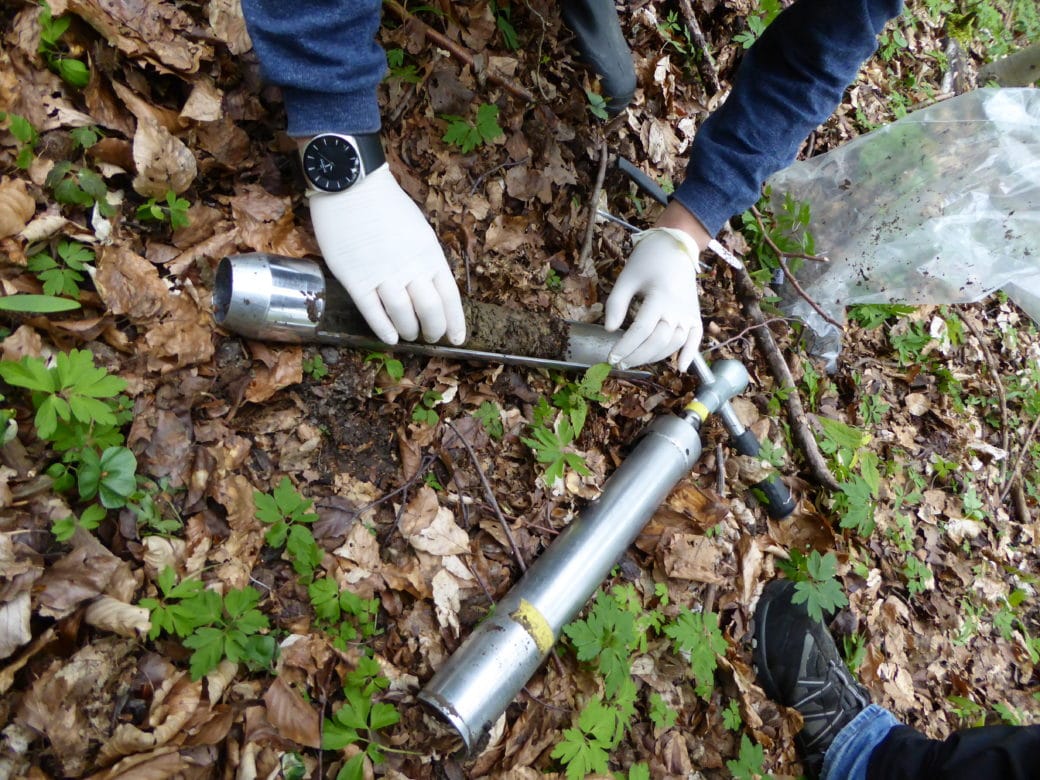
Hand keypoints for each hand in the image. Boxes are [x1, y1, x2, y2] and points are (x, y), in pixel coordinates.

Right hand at [307, 164, 465, 345]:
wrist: (351, 185)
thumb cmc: (385, 205)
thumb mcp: (419, 229)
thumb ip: (426, 258)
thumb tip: (431, 285)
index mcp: (430, 253)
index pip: (449, 296)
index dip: (454, 322)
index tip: (456, 338)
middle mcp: (410, 267)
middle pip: (429, 310)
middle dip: (433, 329)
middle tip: (430, 336)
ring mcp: (382, 274)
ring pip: (403, 315)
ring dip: (409, 331)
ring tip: (409, 335)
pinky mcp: (355, 278)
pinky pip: (373, 312)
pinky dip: (383, 329)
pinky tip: (389, 338)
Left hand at [604, 227, 701, 369]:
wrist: (674, 247)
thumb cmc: (647, 261)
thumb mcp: (627, 278)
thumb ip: (616, 303)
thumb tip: (609, 329)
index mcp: (660, 297)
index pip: (641, 330)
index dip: (625, 347)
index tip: (611, 357)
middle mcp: (678, 309)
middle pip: (657, 341)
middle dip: (637, 356)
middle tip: (620, 363)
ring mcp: (689, 313)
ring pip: (673, 343)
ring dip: (655, 356)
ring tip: (635, 361)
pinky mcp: (695, 315)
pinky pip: (695, 338)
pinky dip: (690, 354)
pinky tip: (679, 367)